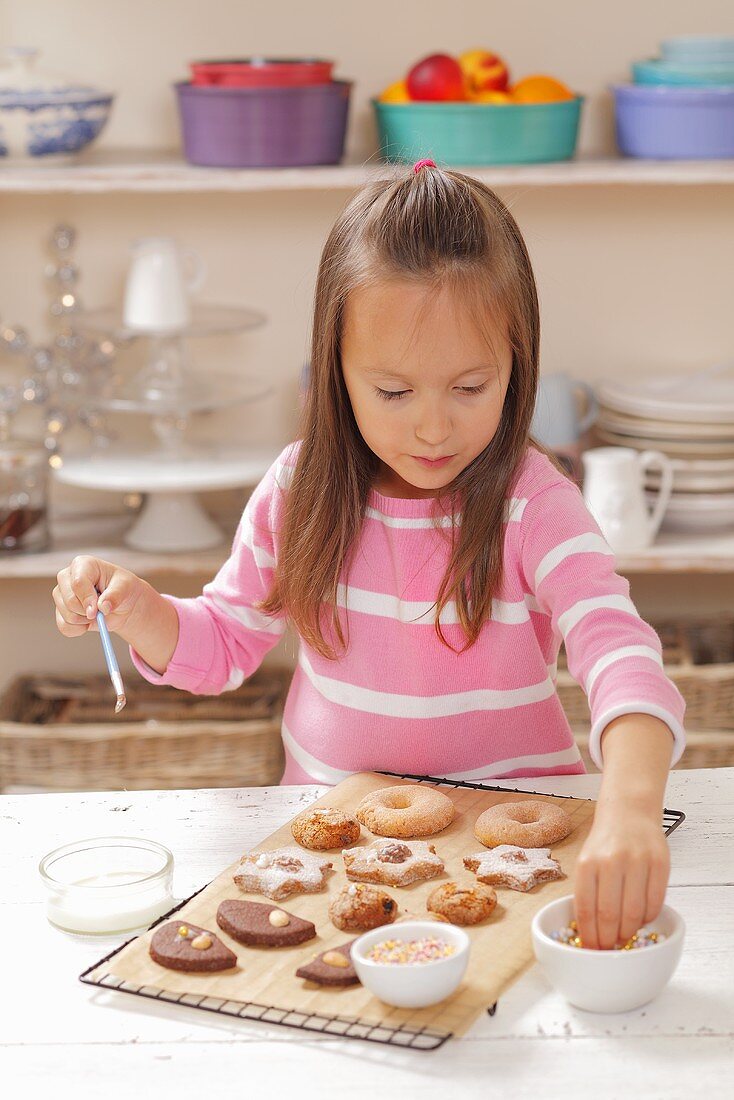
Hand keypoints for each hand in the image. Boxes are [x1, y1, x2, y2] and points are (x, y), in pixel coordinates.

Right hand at [53, 555, 148, 638]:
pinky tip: (88, 621)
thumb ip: (115, 595)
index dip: (88, 599)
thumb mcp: (125, 588)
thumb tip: (103, 606)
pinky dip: (80, 629)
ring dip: (86, 620)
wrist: (121, 605)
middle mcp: (66, 577)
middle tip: (102, 610)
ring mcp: (60, 594)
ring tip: (96, 612)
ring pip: (67, 616)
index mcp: (82, 564)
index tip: (99, 609)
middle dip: (88, 611)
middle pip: (69, 601)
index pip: (78, 583)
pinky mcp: (59, 611)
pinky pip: (64, 627)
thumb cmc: (123, 589)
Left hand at [573, 803, 669, 949]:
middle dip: (608, 939)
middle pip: (609, 915)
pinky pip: (655, 902)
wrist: (629, 812)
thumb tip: (590, 930)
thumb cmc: (605, 841)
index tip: (591, 948)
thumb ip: (588, 890)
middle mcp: (611, 861)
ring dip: (628, 932)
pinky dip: (647, 918)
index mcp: (587, 863)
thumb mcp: (587, 860)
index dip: (589, 935)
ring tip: (624, 937)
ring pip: (633, 912)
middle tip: (609, 949)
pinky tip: (640, 920)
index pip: (586, 909)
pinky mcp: (659, 863)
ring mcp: (637, 861)